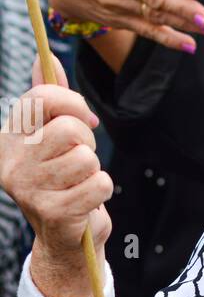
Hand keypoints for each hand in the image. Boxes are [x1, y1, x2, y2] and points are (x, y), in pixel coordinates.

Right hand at [0, 54, 111, 296]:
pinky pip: (100, 183)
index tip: (85, 120)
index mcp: (8, 139)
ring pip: (86, 157)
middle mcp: (11, 162)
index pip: (41, 98)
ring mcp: (30, 189)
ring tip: (80, 182)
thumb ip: (49, 99)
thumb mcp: (52, 136)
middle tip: (80, 160)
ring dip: (94, 169)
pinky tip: (87, 200)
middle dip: (87, 142)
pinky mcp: (54, 212)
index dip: (73, 103)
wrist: (65, 239)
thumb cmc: (62, 181)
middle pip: (68, 128)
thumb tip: (46, 57)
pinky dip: (102, 191)